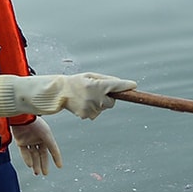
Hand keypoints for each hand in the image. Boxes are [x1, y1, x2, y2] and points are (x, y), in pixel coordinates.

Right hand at [0, 73, 138, 120]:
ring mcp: (91, 107)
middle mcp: (96, 97)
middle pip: (112, 101)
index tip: (133, 86)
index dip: (126, 86)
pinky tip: (83, 103)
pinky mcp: (87, 115)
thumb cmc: (77, 82)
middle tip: (97, 92)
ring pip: (104, 108)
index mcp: (98, 85)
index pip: (117, 86)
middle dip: (109, 97)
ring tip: (87, 96)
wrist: (59, 93)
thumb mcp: (91, 76)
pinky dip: (92, 109)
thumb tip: (123, 84)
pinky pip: (96, 113)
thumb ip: (107, 80)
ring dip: (99, 103)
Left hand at [11, 118, 61, 176]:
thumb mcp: (48, 136)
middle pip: (41, 155)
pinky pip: (24, 152)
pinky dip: (27, 159)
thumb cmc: (37, 124)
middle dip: (43, 164)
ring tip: (37, 173)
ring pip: (33, 155)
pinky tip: (30, 165)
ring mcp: (29, 141)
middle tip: (45, 173)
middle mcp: (38, 140)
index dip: (56, 158)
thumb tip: (58, 157)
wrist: (22, 117)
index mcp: (46, 138)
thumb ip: (53, 147)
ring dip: (35, 164)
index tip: (59, 166)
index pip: (52, 150)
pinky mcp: (20, 141)